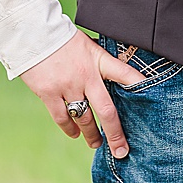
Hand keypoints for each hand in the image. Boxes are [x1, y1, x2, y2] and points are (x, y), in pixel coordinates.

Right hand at [18, 31, 144, 158]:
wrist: (31, 31)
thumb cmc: (61, 38)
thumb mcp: (87, 45)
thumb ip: (99, 61)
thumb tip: (113, 75)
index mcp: (97, 60)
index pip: (124, 73)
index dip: (139, 85)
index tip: (152, 99)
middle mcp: (85, 76)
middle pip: (106, 111)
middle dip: (115, 134)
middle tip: (121, 151)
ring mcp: (67, 86)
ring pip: (84, 119)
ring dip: (92, 135)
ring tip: (96, 143)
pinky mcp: (48, 92)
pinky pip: (62, 118)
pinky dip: (70, 129)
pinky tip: (74, 134)